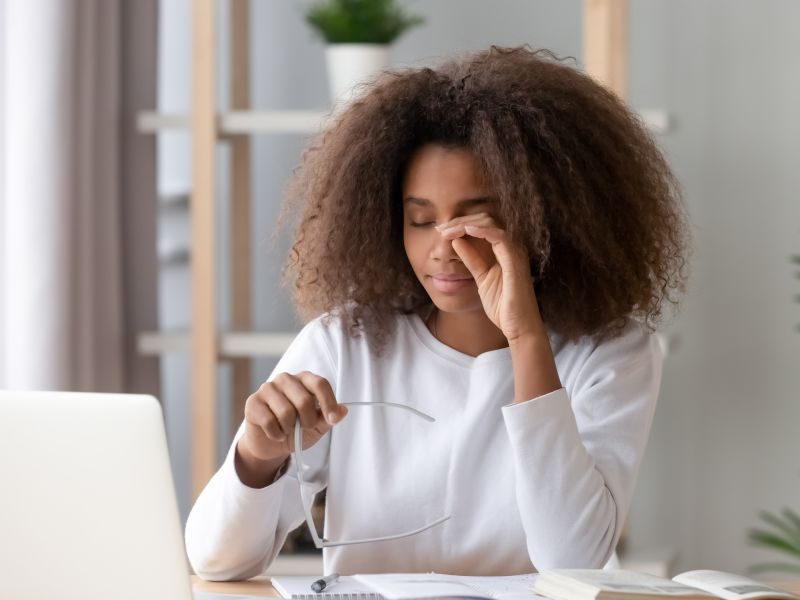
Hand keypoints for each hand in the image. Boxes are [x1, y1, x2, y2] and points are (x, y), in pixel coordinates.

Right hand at [238, 371, 347, 464]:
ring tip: (288, 430)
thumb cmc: (296, 430)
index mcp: (304, 379)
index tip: (333, 419)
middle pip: (304, 400)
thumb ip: (329, 418)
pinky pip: (269, 421)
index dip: (329, 402)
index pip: (320, 383)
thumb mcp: (317, 426)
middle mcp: (285, 379)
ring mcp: (267, 388)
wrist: (271, 444)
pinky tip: (275, 433)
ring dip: (290, 429)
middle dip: (307, 421)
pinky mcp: (253, 402)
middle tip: (303, 427)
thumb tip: (343, 410)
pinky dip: (276, 434)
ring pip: (286, 412)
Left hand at [437, 212, 543, 341]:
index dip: (460, 225)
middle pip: (485, 220)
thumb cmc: (504, 306)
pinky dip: (482, 230)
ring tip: (447, 230)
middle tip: (440, 229)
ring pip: (490, 224)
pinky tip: (465, 230)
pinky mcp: (516, 260)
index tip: (441, 231)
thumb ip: (472, 259)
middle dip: (459, 222)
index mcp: (504, 250)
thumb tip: (456, 241)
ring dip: (465, 224)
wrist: (519, 327)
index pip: (482, 226)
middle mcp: (512, 247)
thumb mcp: (481, 278)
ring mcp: (515, 252)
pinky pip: (499, 237)